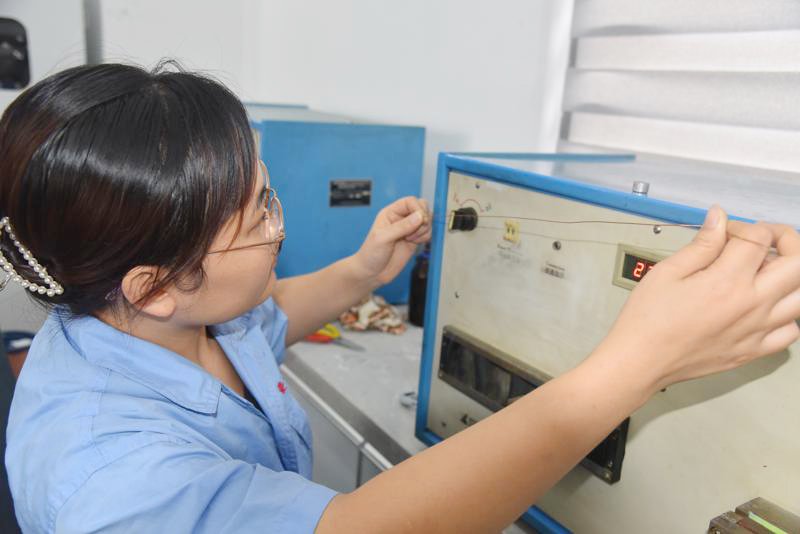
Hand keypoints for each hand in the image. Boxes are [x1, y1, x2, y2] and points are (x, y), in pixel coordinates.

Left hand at [351, 196, 431, 285]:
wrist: (372, 273)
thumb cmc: (371, 254)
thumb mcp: (384, 238)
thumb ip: (402, 226)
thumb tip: (420, 216)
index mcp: (390, 213)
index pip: (410, 201)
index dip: (418, 208)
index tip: (420, 220)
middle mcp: (400, 218)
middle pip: (421, 207)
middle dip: (424, 218)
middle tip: (416, 230)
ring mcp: (408, 229)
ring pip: (427, 220)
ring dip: (424, 229)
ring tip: (411, 239)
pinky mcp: (414, 240)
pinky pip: (427, 232)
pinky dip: (426, 237)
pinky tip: (415, 243)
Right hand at [598, 206, 799, 394]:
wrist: (640, 361)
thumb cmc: (648, 321)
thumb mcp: (668, 271)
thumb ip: (702, 244)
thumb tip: (719, 219)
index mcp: (728, 282)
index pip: (759, 238)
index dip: (743, 226)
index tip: (726, 232)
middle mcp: (751, 306)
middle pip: (798, 263)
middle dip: (785, 241)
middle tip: (764, 240)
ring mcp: (757, 330)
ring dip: (791, 276)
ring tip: (767, 271)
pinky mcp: (753, 351)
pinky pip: (792, 331)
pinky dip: (788, 314)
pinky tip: (767, 306)